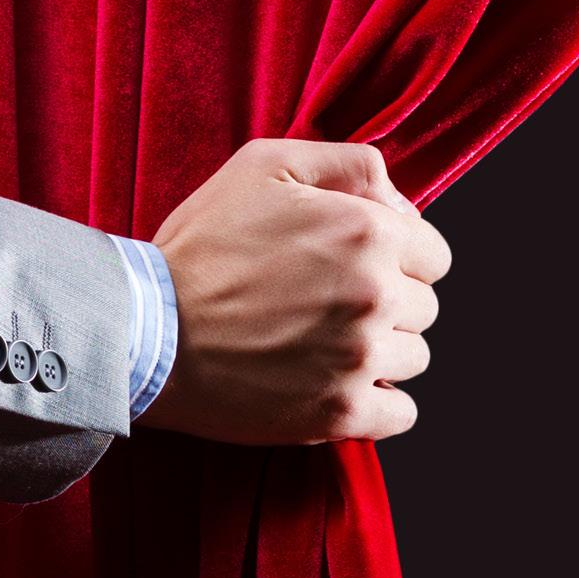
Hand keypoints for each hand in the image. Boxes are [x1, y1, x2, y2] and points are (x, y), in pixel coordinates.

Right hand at [142, 138, 450, 445]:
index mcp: (369, 233)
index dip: (399, 258)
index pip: (434, 254)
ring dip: (381, 353)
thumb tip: (404, 202)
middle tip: (330, 305)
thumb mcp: (266, 165)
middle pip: (425, 307)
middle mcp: (376, 294)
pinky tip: (340, 387)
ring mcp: (360, 357)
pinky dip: (380, 405)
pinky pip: (401, 414)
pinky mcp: (340, 412)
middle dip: (389, 304)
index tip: (356, 268)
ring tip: (324, 345)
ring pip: (415, 358)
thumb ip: (349, 163)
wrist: (144, 329)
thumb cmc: (201, 246)